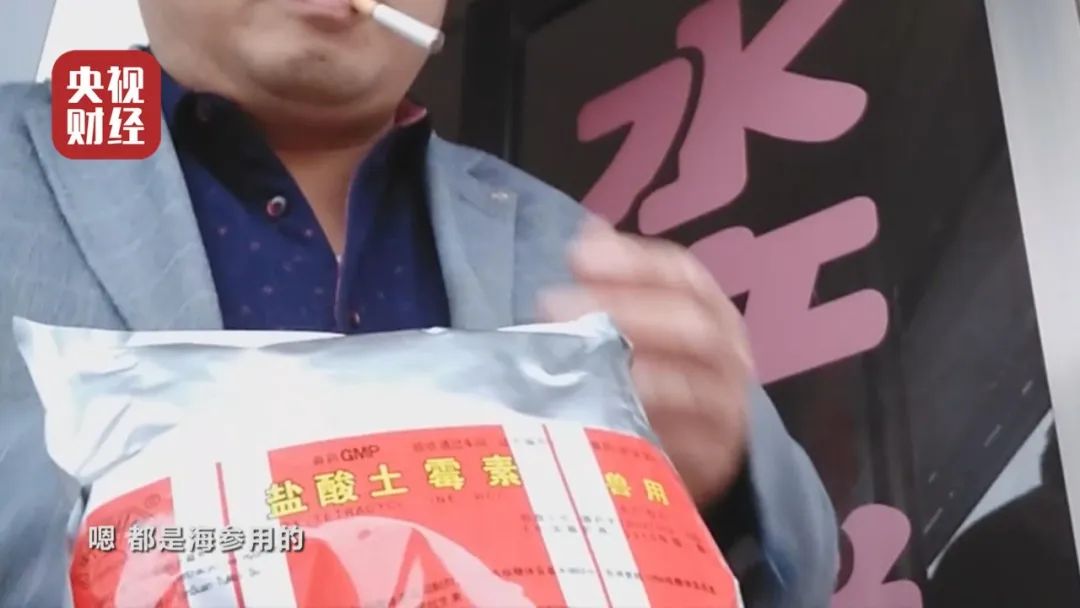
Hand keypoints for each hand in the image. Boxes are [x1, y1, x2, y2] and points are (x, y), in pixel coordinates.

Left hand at [539, 219, 751, 504]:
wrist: (711, 452)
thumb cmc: (667, 375)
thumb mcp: (647, 324)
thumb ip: (620, 281)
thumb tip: (588, 235)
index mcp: (712, 311)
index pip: (683, 275)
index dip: (631, 262)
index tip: (576, 256)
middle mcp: (728, 354)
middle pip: (690, 324)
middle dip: (624, 310)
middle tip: (553, 306)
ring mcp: (726, 408)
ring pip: (689, 386)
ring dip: (629, 371)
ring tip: (572, 365)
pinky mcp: (713, 459)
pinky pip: (682, 444)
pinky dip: (641, 428)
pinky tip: (596, 417)